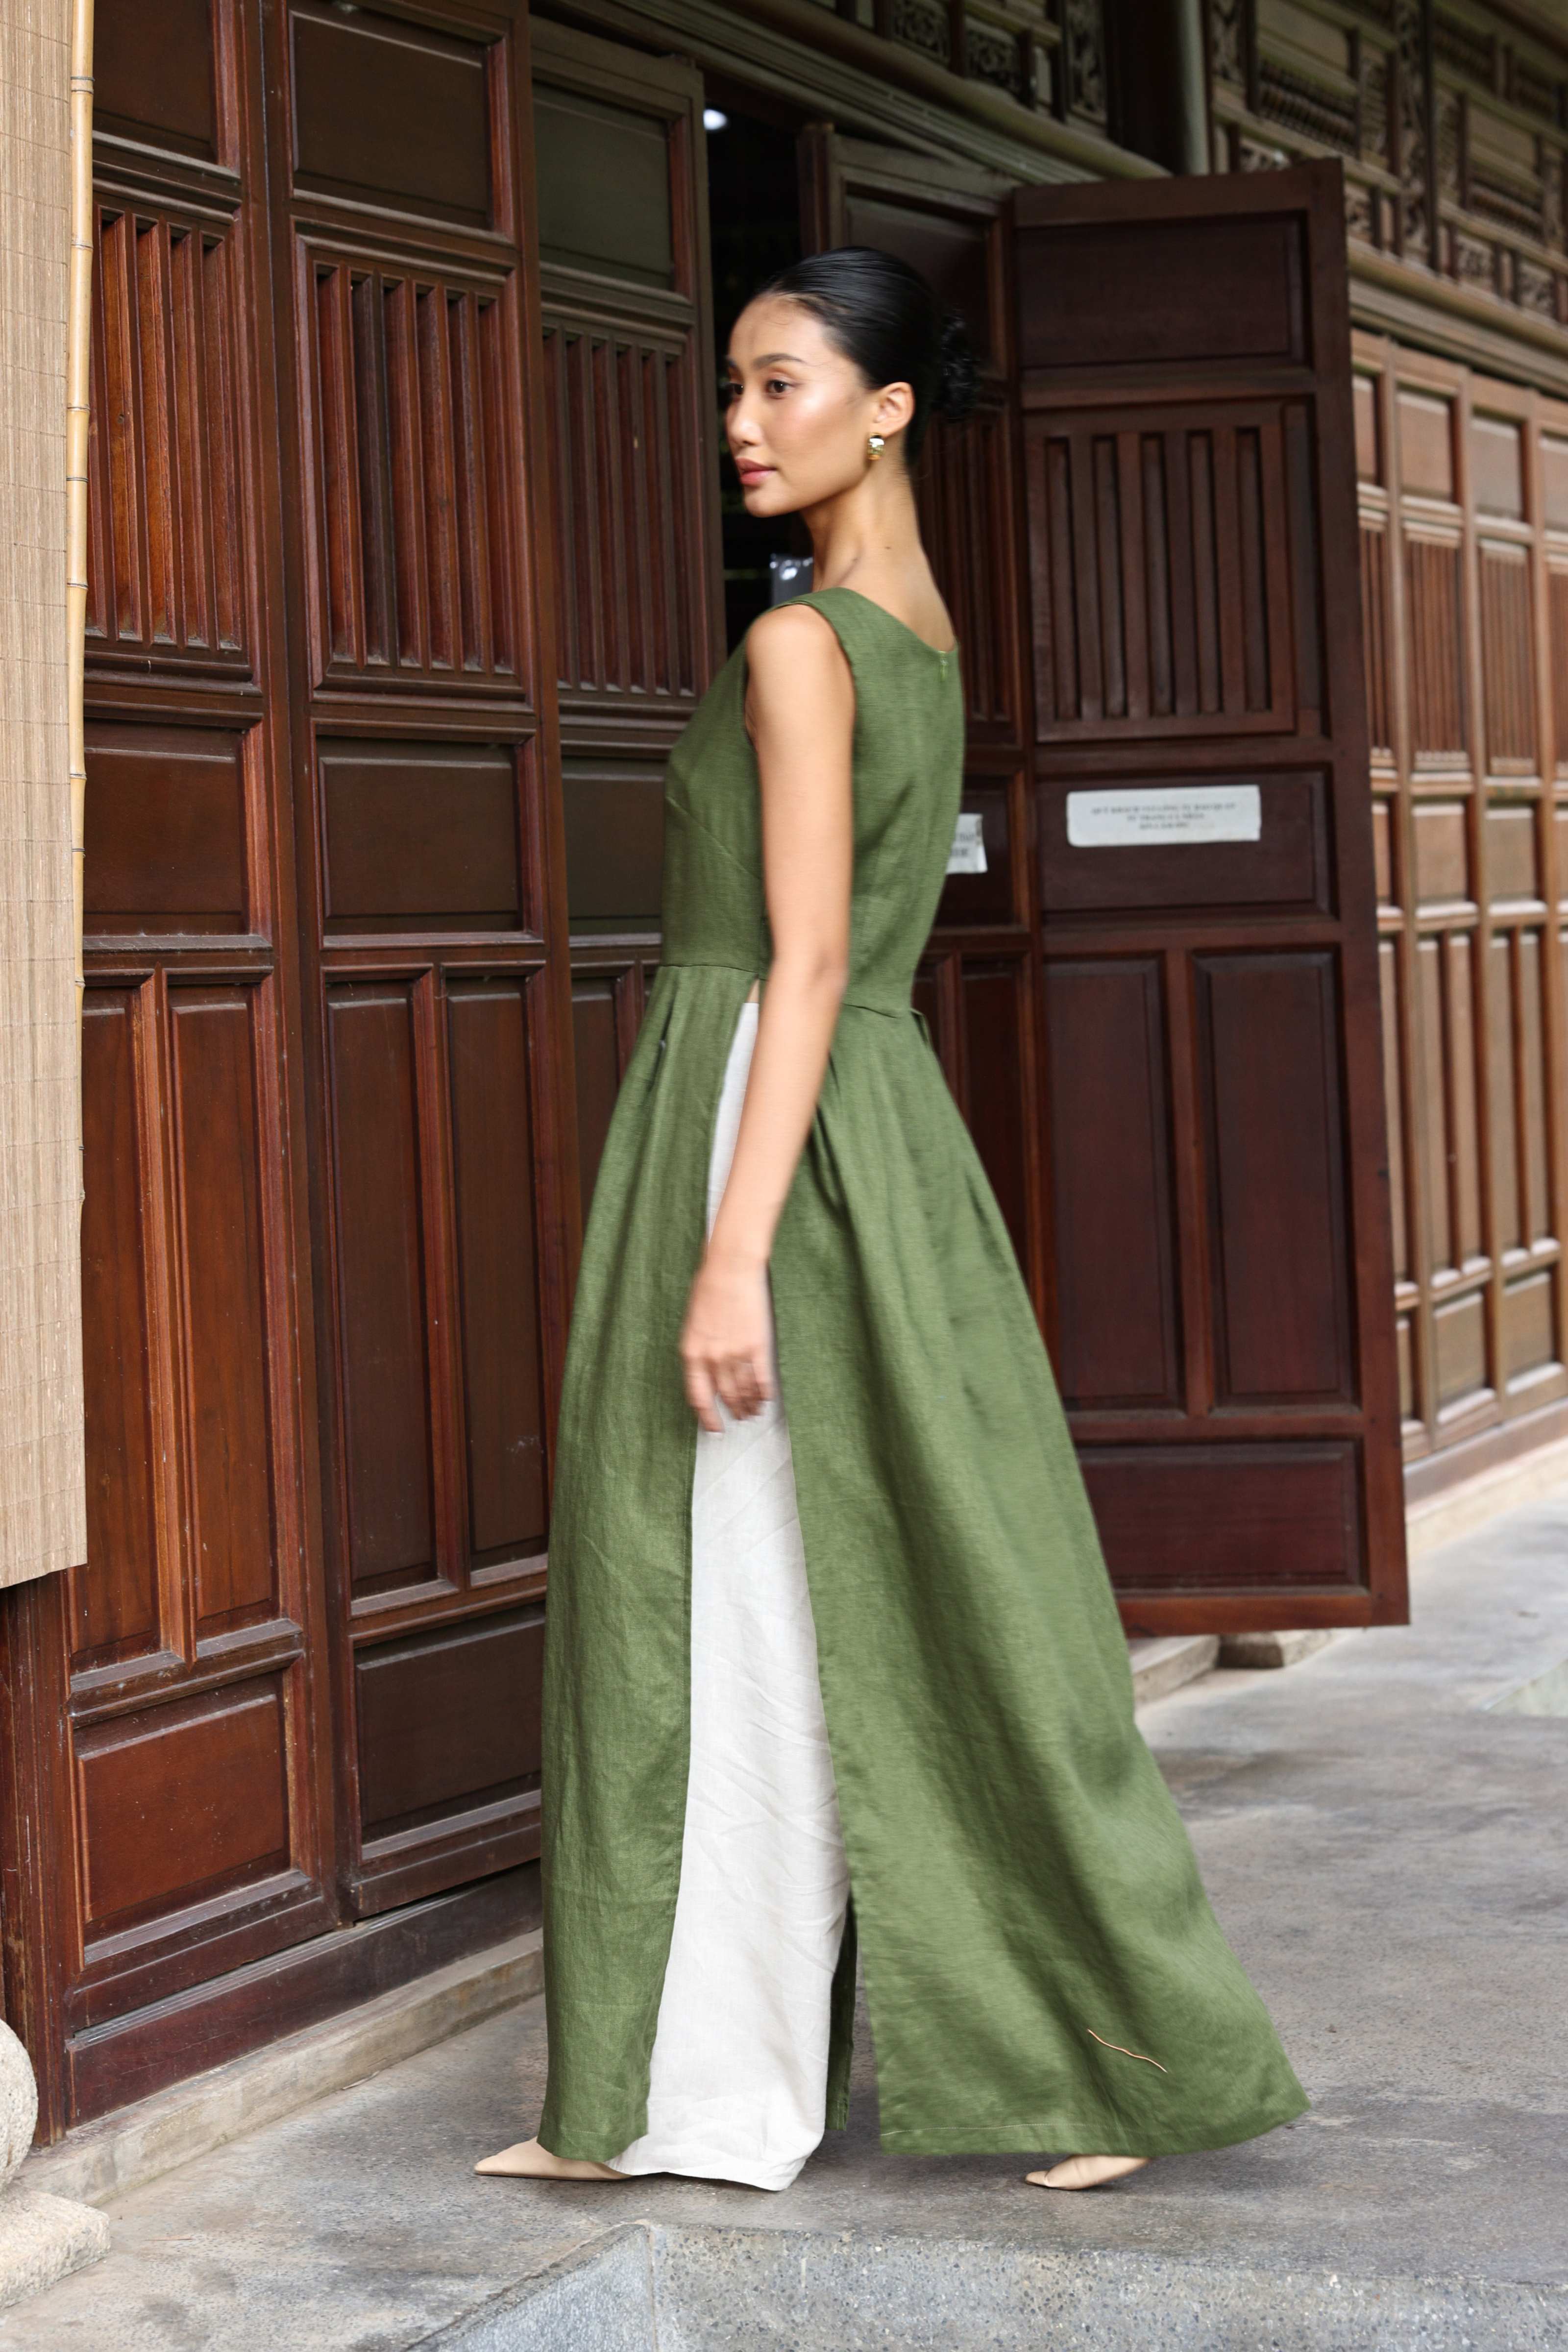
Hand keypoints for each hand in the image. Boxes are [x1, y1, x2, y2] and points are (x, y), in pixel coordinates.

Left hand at [680, 1245, 773, 1432]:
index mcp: (692, 1352)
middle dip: (733, 1411)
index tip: (713, 1428)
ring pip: (744, 1390)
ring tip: (753, 1412)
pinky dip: (765, 1392)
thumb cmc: (709, 1288)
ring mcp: (736, 1353)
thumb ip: (699, 1349)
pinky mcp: (758, 1345)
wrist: (730, 1269)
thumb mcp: (693, 1323)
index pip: (699, 1396)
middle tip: (738, 1419)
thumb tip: (707, 1370)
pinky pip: (762, 1378)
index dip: (707, 1416)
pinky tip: (767, 1399)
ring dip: (750, 1405)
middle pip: (725, 1395)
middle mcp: (713, 1358)